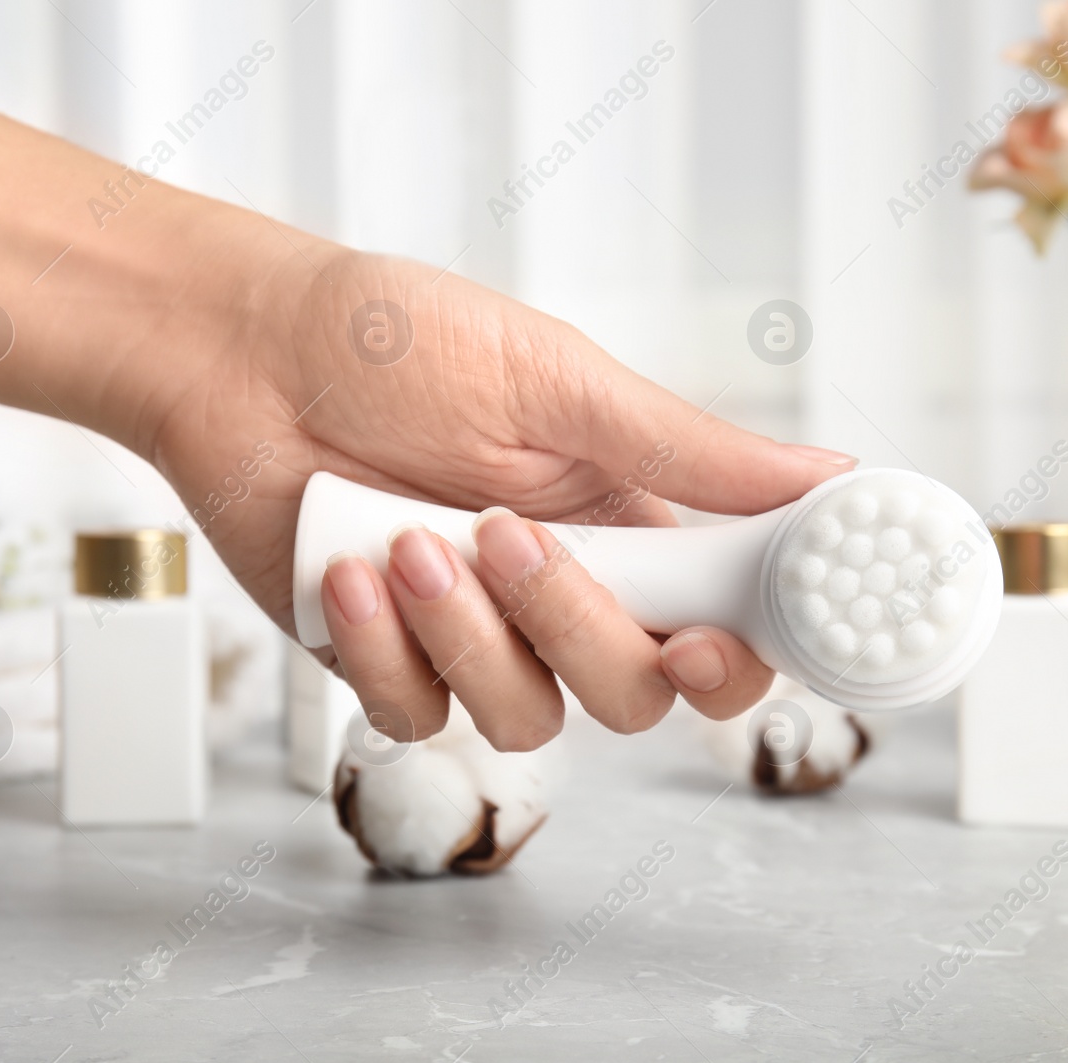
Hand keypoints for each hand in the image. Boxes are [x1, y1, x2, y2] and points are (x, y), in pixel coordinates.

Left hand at [148, 245, 855, 749]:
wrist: (239, 354)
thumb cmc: (397, 342)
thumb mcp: (556, 381)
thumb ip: (689, 449)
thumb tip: (828, 477)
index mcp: (630, 518)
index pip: (725, 621)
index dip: (739, 651)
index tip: (716, 637)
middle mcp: (565, 591)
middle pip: (636, 690)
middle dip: (576, 626)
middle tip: (507, 535)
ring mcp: (477, 636)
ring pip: (529, 716)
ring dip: (467, 634)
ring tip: (402, 539)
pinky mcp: (390, 663)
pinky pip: (418, 715)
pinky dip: (383, 650)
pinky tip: (347, 569)